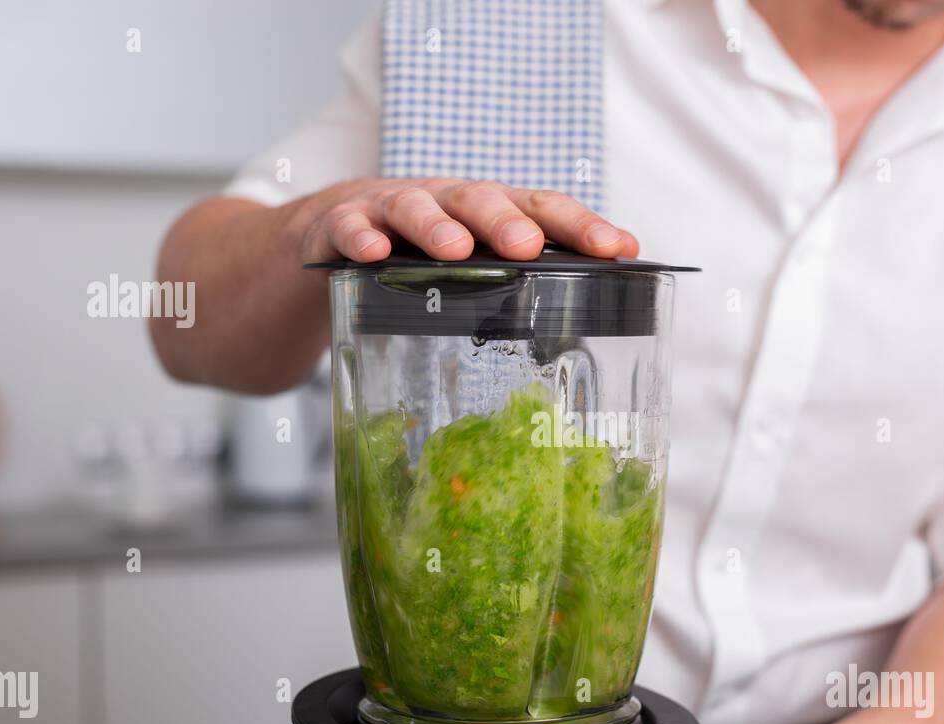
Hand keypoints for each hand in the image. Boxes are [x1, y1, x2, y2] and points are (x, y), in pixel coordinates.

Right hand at [299, 178, 639, 263]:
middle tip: (526, 247)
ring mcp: (388, 209)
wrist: (324, 243)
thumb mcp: (470, 267)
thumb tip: (603, 303)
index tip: (619, 248)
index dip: (580, 227)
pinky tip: (372, 253)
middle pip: (480, 199)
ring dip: (436, 225)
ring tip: (454, 251)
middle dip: (506, 222)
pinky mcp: (337, 224)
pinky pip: (348, 226)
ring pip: (414, 206)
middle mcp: (443, 202)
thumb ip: (525, 279)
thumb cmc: (415, 259)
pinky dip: (361, 236)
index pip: (540, 209)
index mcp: (486, 214)